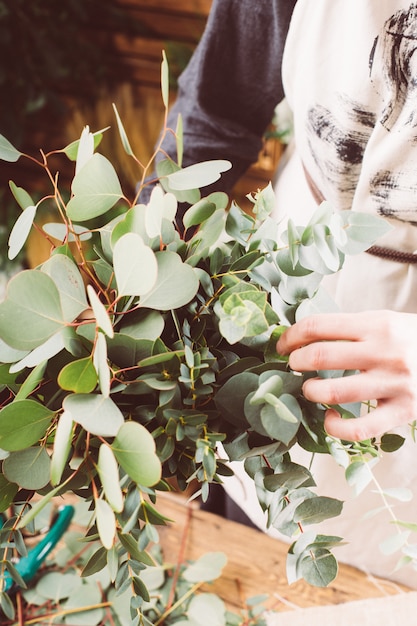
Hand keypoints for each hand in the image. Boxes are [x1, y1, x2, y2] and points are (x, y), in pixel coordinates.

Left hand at [276, 310, 416, 440]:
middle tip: (293, 365)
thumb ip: (349, 329)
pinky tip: (329, 419)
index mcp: (375, 324)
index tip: (282, 345)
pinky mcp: (403, 411)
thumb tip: (302, 337)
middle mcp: (384, 351)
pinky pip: (359, 428)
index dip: (291, 336)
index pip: (317, 326)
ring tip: (310, 389)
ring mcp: (394, 383)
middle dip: (296, 361)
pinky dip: (335, 427)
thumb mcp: (384, 321)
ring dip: (311, 391)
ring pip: (334, 391)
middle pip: (319, 355)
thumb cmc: (411, 339)